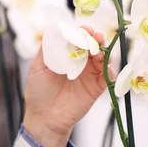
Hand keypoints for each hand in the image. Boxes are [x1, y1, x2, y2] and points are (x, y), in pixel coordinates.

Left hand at [22, 26, 114, 146]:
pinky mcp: (96, 87)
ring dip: (103, 51)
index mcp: (66, 55)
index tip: (83, 28)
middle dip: (95, 38)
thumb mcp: (37, 66)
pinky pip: (108, 76)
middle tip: (94, 36)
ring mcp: (89, 74)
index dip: (81, 32)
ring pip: (102, 57)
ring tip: (98, 51)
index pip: (77, 38)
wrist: (44, 117)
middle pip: (92, 45)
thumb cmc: (38, 91)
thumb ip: (46, 48)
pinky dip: (110, 69)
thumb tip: (54, 29)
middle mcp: (80, 62)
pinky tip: (105, 66)